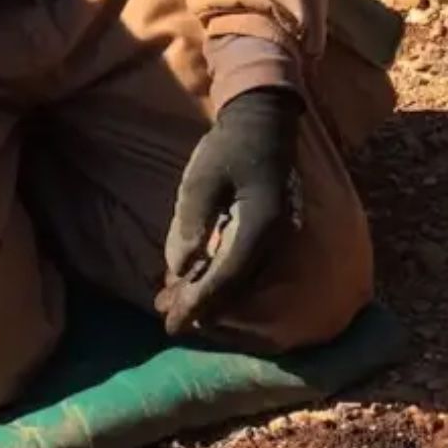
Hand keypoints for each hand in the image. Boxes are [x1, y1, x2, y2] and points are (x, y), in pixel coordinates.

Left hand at [157, 87, 301, 335]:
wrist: (265, 124)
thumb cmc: (230, 147)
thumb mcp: (202, 178)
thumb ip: (192, 222)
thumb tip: (180, 269)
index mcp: (262, 225)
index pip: (228, 276)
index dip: (200, 302)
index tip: (174, 321)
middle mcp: (276, 241)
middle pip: (237, 289)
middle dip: (202, 309)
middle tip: (169, 323)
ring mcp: (278, 242)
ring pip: (242, 285)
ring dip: (210, 299)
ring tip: (175, 308)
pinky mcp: (271, 239)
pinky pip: (246, 271)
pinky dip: (220, 284)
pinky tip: (195, 285)